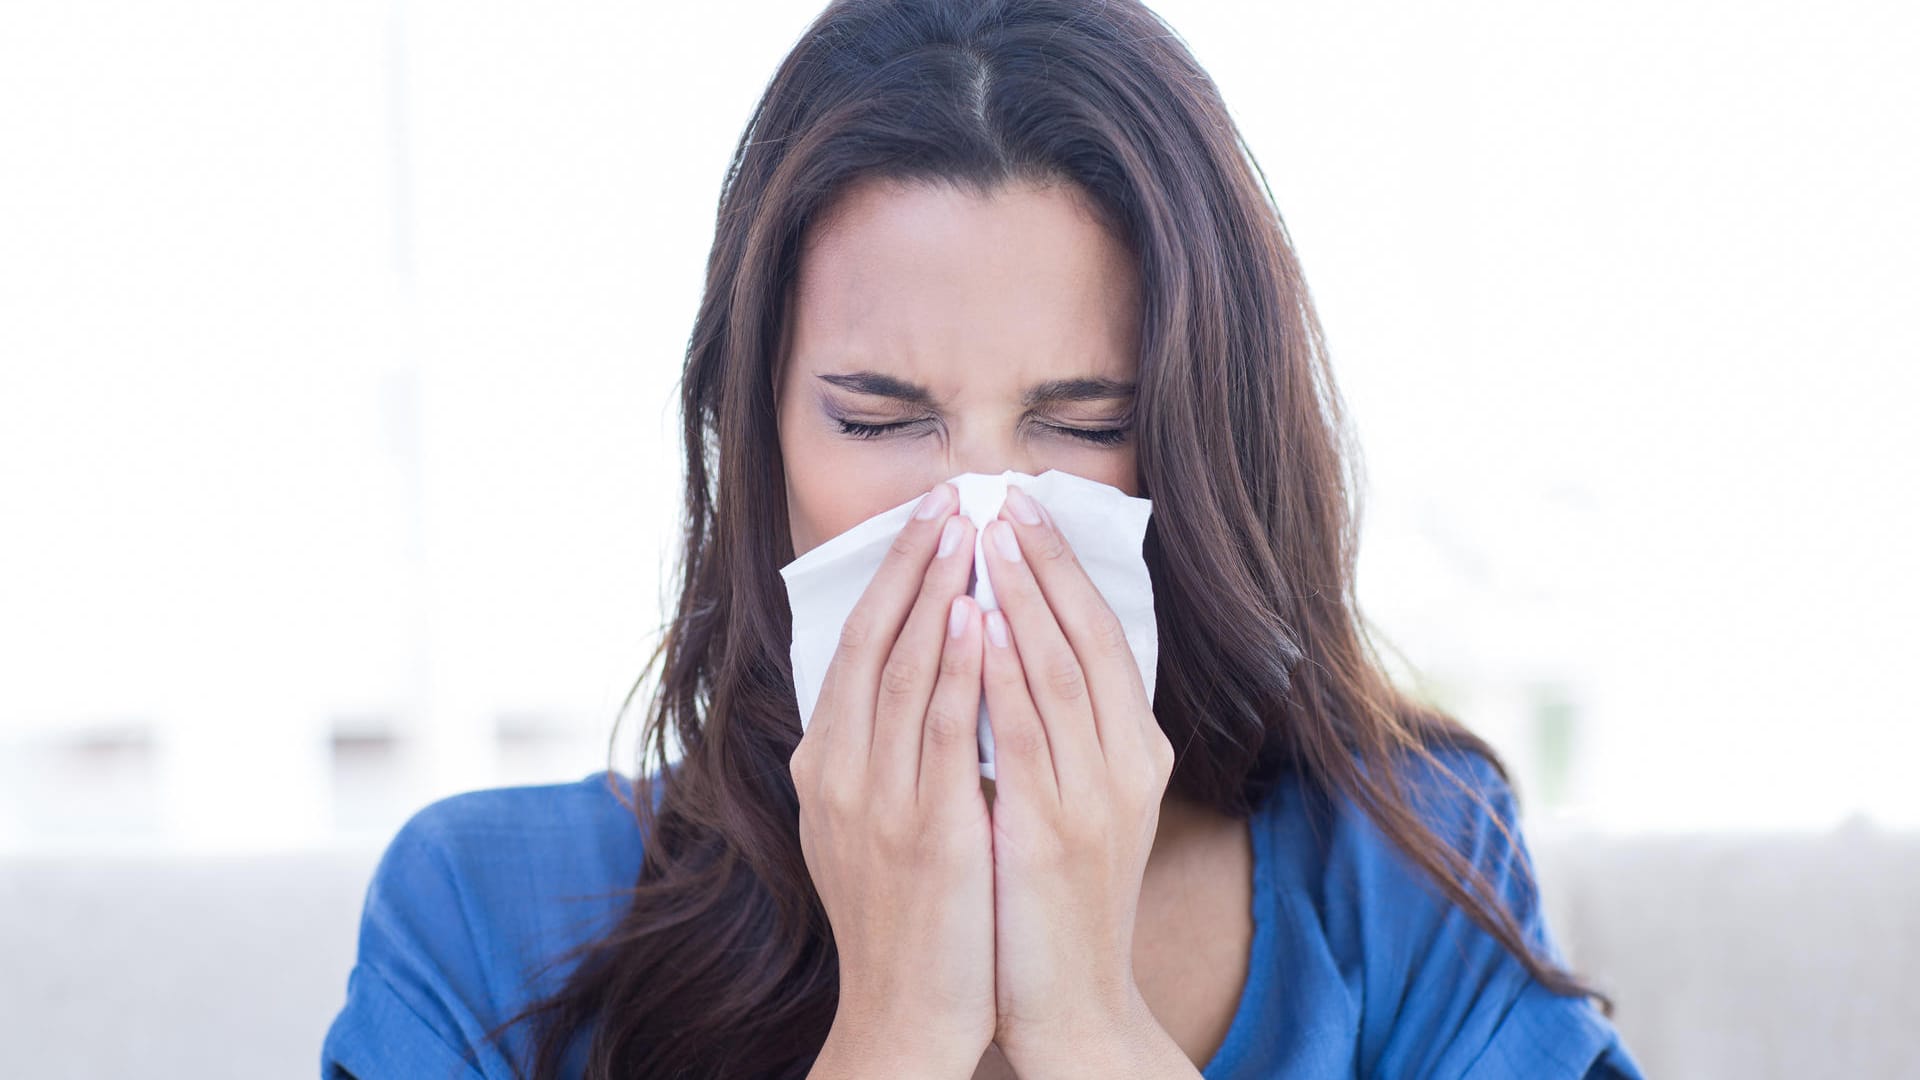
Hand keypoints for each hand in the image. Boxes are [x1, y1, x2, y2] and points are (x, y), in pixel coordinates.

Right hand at [789, 481, 996, 1074]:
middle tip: (945, 495)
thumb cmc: (902, 919)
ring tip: (965, 527)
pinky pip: (941, 728)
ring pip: (901, 670)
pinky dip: (956, 664)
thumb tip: (903, 683)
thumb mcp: (866, 826)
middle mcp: (838, 773)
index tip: (921, 520)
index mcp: (823, 768)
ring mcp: (876, 800)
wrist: (906, 1014)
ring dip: (934, 591)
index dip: (887, 579)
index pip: (851, 648)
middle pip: (869, 643)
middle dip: (909, 563)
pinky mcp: (924, 829)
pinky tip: (979, 613)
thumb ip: (876, 755)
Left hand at [976, 483, 1180, 1075]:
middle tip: (1007, 499)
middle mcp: (1127, 764)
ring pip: (1060, 672)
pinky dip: (1001, 673)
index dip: (1066, 572)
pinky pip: (1025, 734)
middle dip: (1046, 565)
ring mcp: (1094, 797)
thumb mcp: (1076, 805)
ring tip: (989, 538)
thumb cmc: (1058, 901)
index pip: (1106, 638)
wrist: (1071, 1003)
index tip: (1028, 513)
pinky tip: (975, 625)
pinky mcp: (1050, 830)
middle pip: (1088, 640)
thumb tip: (1015, 652)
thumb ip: (1059, 734)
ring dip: (1022, 599)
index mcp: (1136, 753)